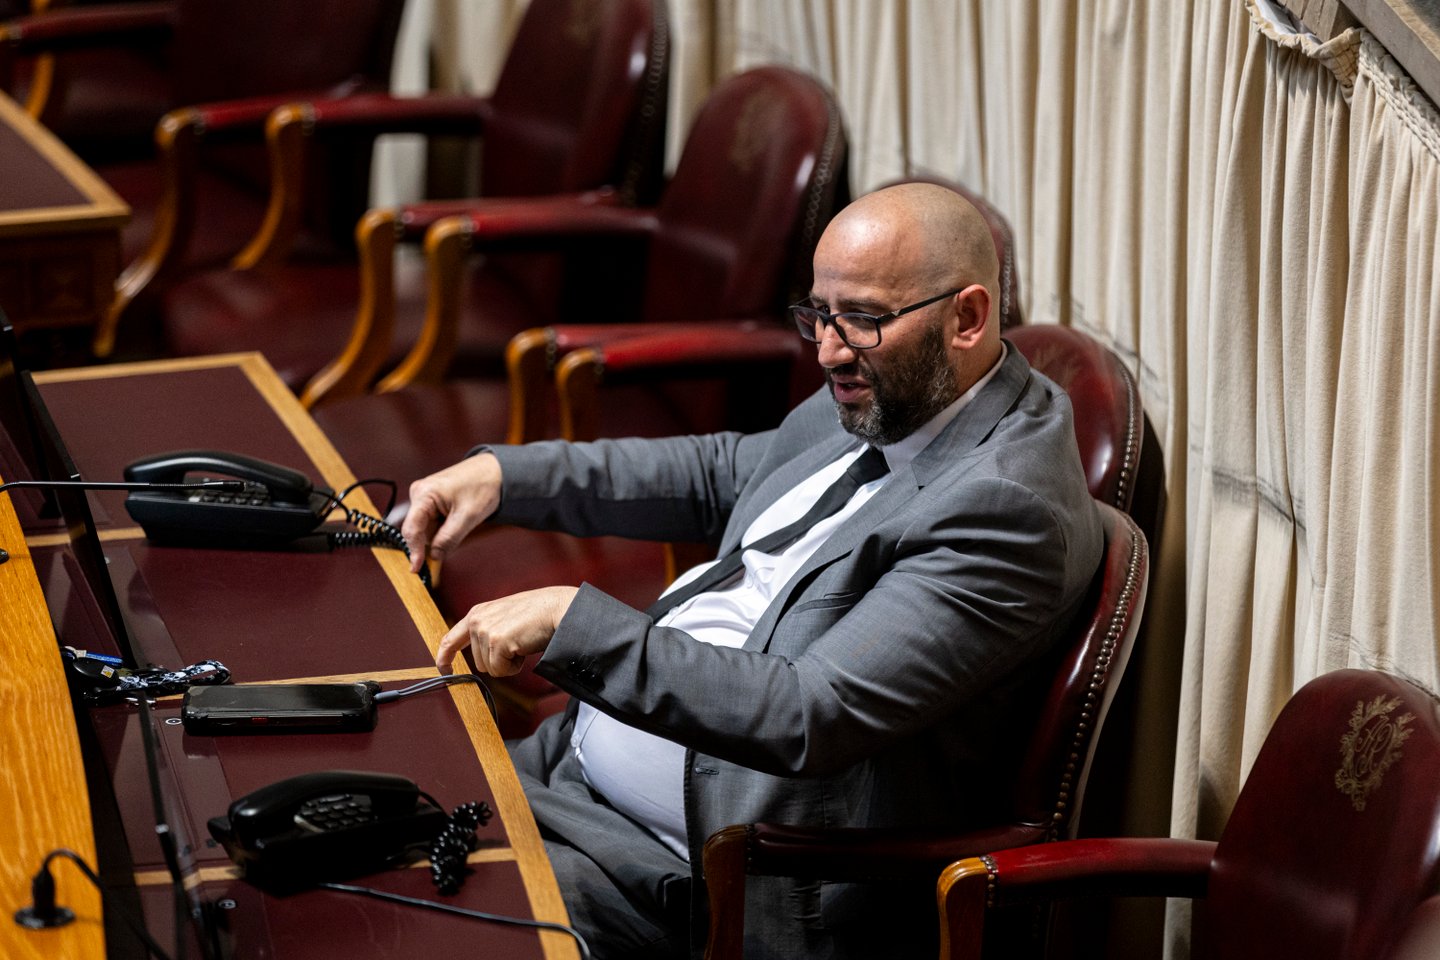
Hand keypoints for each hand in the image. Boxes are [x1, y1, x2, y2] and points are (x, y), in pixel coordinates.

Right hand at [402, 452, 502, 571]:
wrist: (495, 472)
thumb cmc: (483, 487)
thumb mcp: (468, 517)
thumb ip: (449, 539)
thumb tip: (434, 556)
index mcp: (424, 494)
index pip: (412, 529)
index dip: (414, 550)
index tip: (416, 569)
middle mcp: (419, 494)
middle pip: (419, 531)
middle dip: (434, 539)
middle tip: (458, 532)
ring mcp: (424, 497)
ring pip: (427, 529)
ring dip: (441, 533)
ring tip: (462, 518)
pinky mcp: (431, 502)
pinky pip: (432, 523)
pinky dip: (444, 528)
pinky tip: (457, 518)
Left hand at [436, 586, 579, 676]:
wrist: (557, 608)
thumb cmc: (537, 613)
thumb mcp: (504, 616)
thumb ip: (488, 630)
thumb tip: (482, 657)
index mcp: (477, 613)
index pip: (451, 638)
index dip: (445, 656)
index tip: (444, 669)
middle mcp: (477, 621)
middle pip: (478, 662)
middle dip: (499, 660)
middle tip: (517, 643)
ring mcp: (485, 630)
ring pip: (489, 668)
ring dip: (508, 662)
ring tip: (522, 642)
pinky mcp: (496, 641)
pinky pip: (500, 671)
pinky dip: (514, 667)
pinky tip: (523, 649)